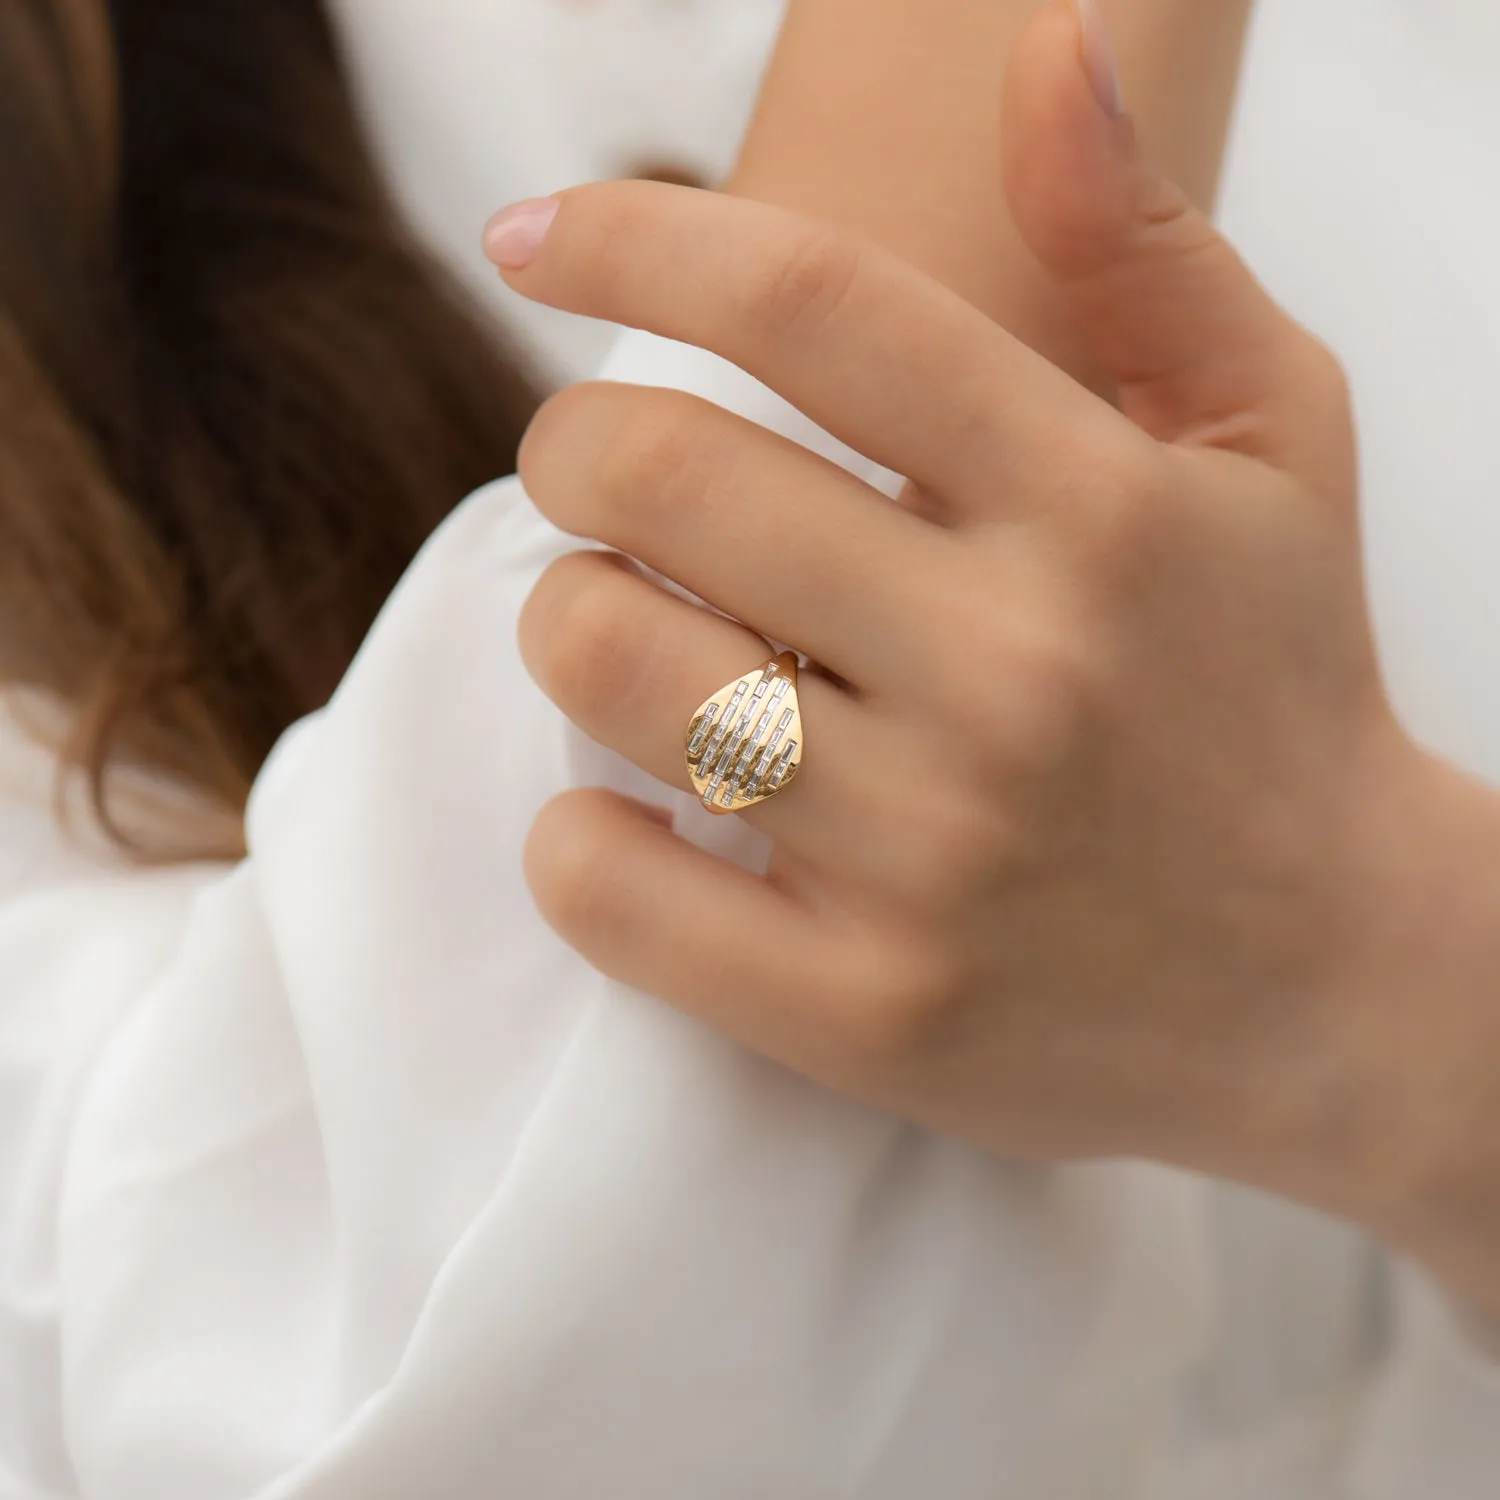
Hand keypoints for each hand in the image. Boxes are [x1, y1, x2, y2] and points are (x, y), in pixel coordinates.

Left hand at [488, 4, 1499, 1309]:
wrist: (1339, 984)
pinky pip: (615, 888)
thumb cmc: (1277, 695)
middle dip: (569, 447)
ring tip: (618, 631)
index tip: (535, 233)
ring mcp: (939, 856)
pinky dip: (577, 836)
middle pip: (662, 476)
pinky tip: (633, 810)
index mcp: (1101, 506)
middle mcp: (1017, 670)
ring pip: (612, 671)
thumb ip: (1152, 248)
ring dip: (564, 622)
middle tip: (586, 471)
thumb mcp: (1277, 448)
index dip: (634, 235)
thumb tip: (1049, 43)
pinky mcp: (874, 1011)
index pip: (813, 301)